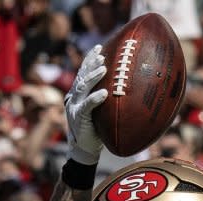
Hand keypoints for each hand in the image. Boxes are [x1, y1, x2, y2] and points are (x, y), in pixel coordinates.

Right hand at [64, 44, 107, 164]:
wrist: (84, 149)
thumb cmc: (96, 130)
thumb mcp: (101, 112)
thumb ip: (107, 101)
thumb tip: (128, 90)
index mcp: (78, 94)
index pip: (83, 72)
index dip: (89, 59)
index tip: (99, 48)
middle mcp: (74, 98)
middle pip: (82, 75)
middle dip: (92, 63)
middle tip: (102, 54)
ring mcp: (74, 107)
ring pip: (83, 87)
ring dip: (94, 77)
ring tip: (104, 68)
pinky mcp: (78, 118)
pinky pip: (87, 106)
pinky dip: (95, 98)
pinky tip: (104, 93)